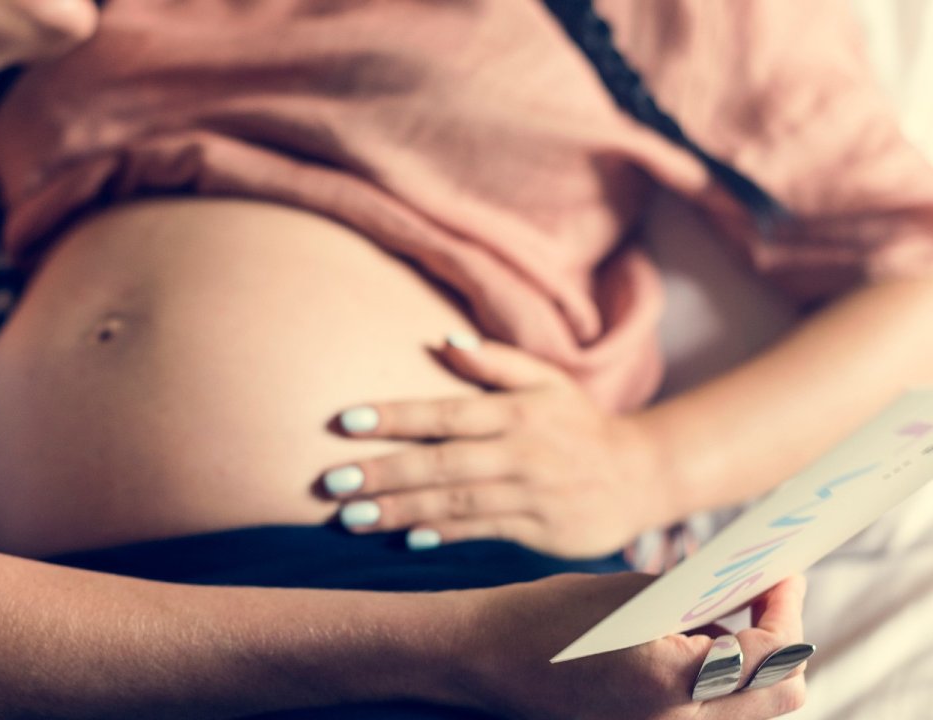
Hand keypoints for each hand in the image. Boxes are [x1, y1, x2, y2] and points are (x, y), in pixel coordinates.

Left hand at [323, 333, 670, 557]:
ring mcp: (531, 495)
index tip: (344, 420)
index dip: (395, 416)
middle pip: (441, 463)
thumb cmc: (579, 423)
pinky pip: (484, 532)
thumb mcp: (546, 380)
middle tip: (331, 482)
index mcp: (517, 411)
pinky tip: (409, 539)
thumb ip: (495, 362)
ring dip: (401, 510)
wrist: (643, 475)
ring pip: (456, 503)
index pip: (445, 412)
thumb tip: (443, 343)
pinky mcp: (541, 531)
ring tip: (351, 517)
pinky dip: (447, 535)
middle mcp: (521, 453)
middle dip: (383, 473)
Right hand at [448, 573, 808, 719]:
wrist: (484, 660)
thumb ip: (702, 596)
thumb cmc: (546, 619)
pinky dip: (722, 680)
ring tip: (726, 616)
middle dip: (782, 641)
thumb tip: (755, 585)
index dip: (786, 607)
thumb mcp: (633, 595)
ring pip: (753, 707)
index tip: (782, 573)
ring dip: (756, 664)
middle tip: (764, 595)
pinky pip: (715, 715)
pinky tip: (694, 644)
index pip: (774, 654)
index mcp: (673, 682)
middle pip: (780, 694)